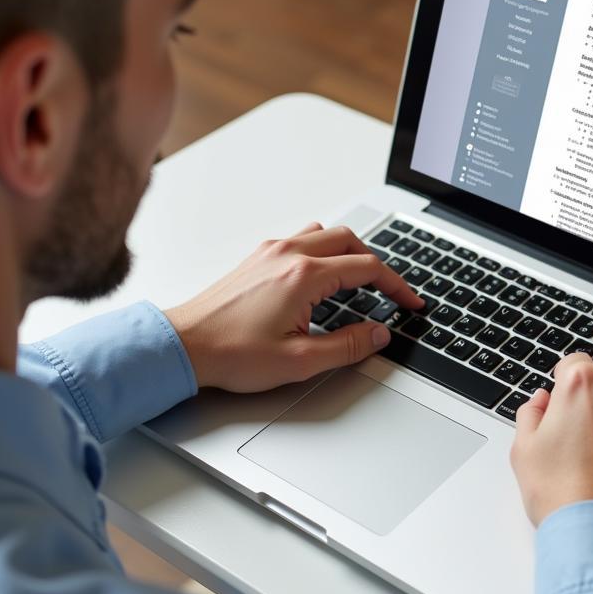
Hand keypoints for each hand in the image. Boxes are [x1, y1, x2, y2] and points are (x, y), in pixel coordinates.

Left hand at [164, 222, 422, 391]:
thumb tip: (378, 334)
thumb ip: (348, 345)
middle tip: (389, 291)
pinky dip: (323, 251)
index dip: (397, 286)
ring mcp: (270, 252)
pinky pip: (301, 239)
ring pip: (325, 234)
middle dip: (377, 264)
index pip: (368, 268)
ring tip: (360, 280)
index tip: (409, 303)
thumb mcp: (301, 359)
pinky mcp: (257, 258)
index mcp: (304, 275)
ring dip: (349, 252)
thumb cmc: (231, 353)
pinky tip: (322, 277)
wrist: (183, 346)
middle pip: (350, 241)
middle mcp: (288, 254)